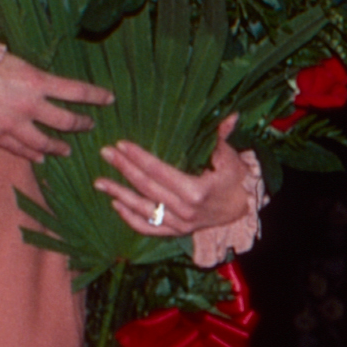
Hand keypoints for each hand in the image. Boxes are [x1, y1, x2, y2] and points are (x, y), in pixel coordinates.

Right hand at [0, 55, 113, 161]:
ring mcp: (14, 123)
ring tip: (67, 149)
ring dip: (58, 147)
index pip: (77, 91)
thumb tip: (50, 83)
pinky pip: (20, 149)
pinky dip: (32, 154)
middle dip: (81, 124)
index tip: (109, 99)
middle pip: (66, 121)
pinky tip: (40, 158)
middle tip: (90, 125)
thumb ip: (36, 76)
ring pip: (44, 142)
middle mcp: (30, 105)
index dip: (96, 96)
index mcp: (37, 81)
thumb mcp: (16, 61)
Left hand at [98, 117, 257, 265]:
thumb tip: (228, 114)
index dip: (138, 157)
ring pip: (143, 209)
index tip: (121, 145)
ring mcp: (180, 223)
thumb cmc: (236, 178)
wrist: (246, 208)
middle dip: (124, 169)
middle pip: (146, 187)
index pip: (159, 170)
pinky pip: (149, 228)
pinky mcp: (177, 232)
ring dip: (119, 194)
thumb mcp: (230, 156)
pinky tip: (116, 205)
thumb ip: (221, 136)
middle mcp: (185, 209)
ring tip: (100, 182)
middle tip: (105, 154)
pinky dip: (131, 219)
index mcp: (196, 190)